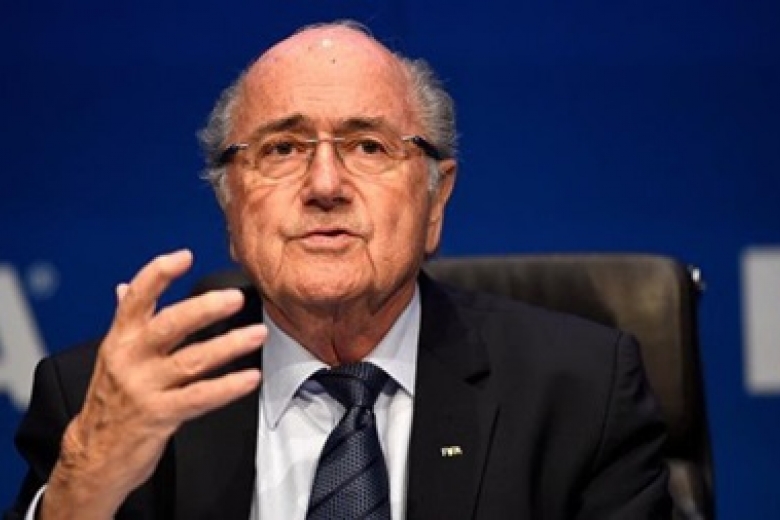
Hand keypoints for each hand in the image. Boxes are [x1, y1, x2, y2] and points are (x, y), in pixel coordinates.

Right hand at [41, 250, 263, 519]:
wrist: (94, 456)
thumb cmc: (111, 402)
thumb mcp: (113, 358)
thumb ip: (127, 323)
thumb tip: (125, 287)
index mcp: (119, 339)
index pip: (135, 298)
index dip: (158, 274)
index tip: (184, 256)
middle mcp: (129, 359)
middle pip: (169, 325)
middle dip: (204, 308)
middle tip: (235, 298)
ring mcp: (144, 388)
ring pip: (192, 360)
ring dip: (229, 345)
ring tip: (257, 334)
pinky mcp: (159, 416)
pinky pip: (200, 397)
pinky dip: (228, 387)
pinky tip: (250, 378)